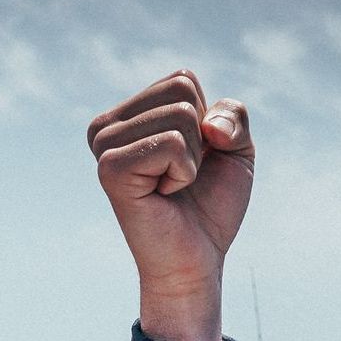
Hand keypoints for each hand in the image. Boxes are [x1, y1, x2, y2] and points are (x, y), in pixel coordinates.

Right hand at [87, 70, 253, 340]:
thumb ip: (233, 114)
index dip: (206, 122)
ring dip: (194, 159)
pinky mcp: (110, 169)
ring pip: (181, 117)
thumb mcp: (236, 149)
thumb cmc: (210, 207)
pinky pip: (173, 144)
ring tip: (173, 188)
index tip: (191, 161)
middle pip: (182, 92)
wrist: (197, 261)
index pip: (182, 80)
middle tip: (182, 178)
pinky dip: (184, 172)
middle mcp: (107, 127)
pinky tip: (164, 195)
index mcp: (128, 115)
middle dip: (202, 139)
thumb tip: (209, 125)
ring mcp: (104, 146)